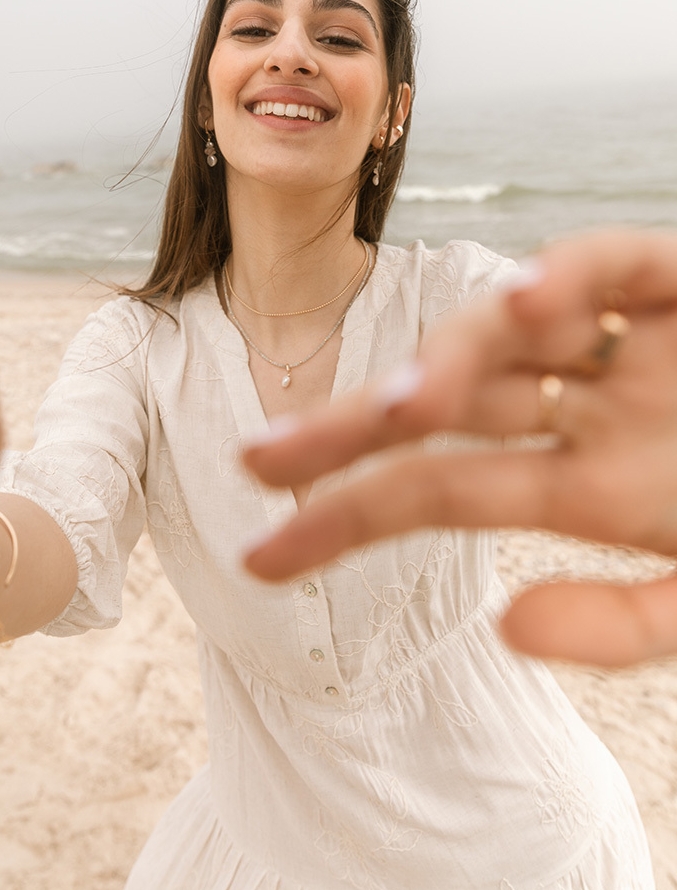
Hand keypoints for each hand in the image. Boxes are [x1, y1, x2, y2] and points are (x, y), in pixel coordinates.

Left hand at [243, 230, 676, 666]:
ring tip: (403, 409)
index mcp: (580, 482)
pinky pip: (613, 262)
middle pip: (440, 401)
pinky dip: (572, 273)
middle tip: (255, 460)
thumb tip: (506, 627)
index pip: (435, 489)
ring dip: (451, 358)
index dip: (345, 516)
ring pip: (505, 328)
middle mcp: (581, 404)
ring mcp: (627, 341)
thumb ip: (624, 626)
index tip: (257, 561)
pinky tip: (526, 303)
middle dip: (345, 428)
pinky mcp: (676, 277)